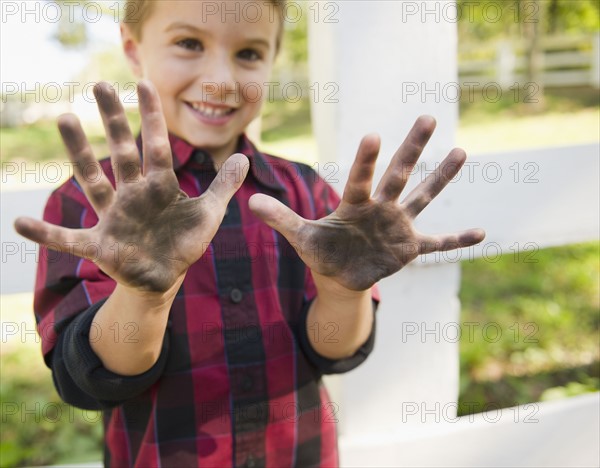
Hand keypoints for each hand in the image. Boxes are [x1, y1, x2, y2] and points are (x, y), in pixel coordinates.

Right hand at [14, 81, 248, 292]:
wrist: (166, 276)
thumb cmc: (185, 242)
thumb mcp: (209, 213)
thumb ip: (223, 186)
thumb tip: (244, 157)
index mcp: (160, 187)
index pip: (157, 146)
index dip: (151, 117)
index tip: (144, 84)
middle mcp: (133, 195)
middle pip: (121, 153)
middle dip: (113, 121)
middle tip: (99, 85)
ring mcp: (114, 217)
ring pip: (93, 180)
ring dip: (79, 152)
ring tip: (65, 119)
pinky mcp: (100, 244)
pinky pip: (66, 239)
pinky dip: (45, 234)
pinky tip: (19, 223)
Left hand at [249, 115, 484, 290]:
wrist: (338, 273)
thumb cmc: (320, 251)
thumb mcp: (301, 236)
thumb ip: (281, 218)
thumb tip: (251, 201)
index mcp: (354, 203)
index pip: (361, 178)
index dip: (367, 160)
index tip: (374, 134)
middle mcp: (380, 207)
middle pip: (399, 174)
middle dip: (412, 148)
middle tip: (428, 116)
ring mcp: (398, 225)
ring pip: (422, 197)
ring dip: (441, 178)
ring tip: (462, 152)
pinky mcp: (409, 247)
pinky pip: (439, 243)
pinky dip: (458, 240)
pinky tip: (483, 233)